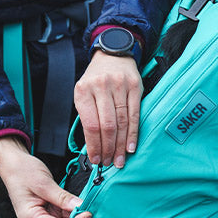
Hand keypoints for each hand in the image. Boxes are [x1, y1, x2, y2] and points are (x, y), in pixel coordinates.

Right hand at [0, 138, 90, 217]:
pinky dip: (73, 212)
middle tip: (92, 209)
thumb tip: (80, 207)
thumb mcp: (43, 183)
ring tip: (88, 206)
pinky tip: (80, 204)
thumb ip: (62, 197)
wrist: (13, 164)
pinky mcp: (47, 213)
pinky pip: (63, 217)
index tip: (89, 214)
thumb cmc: (22, 172)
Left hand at [74, 50, 142, 169]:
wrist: (112, 55)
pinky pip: (135, 114)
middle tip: (110, 163)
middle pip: (107, 126)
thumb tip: (93, 146)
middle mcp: (101, 87)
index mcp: (83, 90)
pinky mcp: (135, 86)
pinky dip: (133, 133)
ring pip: (121, 122)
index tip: (96, 159)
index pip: (90, 125)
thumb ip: (87, 116)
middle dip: (108, 148)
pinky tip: (131, 146)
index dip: (94, 146)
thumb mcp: (84, 93)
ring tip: (120, 159)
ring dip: (121, 145)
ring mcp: (119, 85)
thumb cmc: (95, 79)